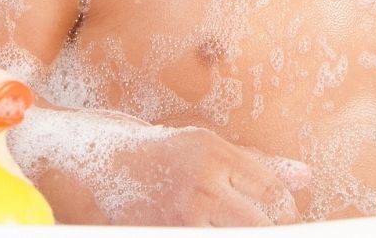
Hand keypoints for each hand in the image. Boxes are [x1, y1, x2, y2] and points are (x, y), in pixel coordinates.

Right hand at [15, 110, 312, 224]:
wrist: (69, 159)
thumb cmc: (139, 152)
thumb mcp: (198, 147)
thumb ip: (254, 165)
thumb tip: (306, 177)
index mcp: (211, 151)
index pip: (272, 192)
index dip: (284, 214)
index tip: (284, 222)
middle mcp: (198, 181)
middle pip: (259, 224)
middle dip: (270, 232)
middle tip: (269, 231)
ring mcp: (175, 214)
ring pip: (235, 234)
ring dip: (240, 233)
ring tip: (216, 223)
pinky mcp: (153, 232)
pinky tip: (197, 230)